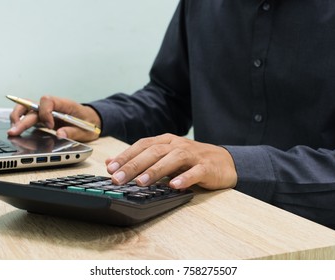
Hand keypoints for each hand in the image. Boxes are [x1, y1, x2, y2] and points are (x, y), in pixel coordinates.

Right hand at [7, 95, 100, 141]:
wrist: (92, 121)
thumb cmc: (89, 123)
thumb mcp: (86, 131)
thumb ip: (73, 132)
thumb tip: (60, 134)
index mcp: (65, 104)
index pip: (48, 100)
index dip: (45, 112)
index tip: (50, 126)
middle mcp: (53, 106)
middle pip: (33, 106)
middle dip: (22, 119)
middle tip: (14, 132)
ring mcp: (47, 112)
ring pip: (27, 109)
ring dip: (17, 118)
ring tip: (12, 130)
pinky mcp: (43, 119)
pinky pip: (29, 116)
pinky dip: (20, 122)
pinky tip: (16, 131)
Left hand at [105, 133, 237, 189]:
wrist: (224, 161)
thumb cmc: (190, 160)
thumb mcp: (165, 157)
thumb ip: (140, 159)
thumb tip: (111, 164)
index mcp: (166, 141)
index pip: (142, 145)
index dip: (126, 156)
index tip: (110, 168)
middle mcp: (177, 145)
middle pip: (154, 152)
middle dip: (134, 165)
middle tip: (118, 178)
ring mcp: (193, 155)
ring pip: (172, 159)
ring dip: (155, 171)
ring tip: (141, 182)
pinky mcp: (207, 167)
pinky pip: (195, 172)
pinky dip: (184, 178)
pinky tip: (174, 185)